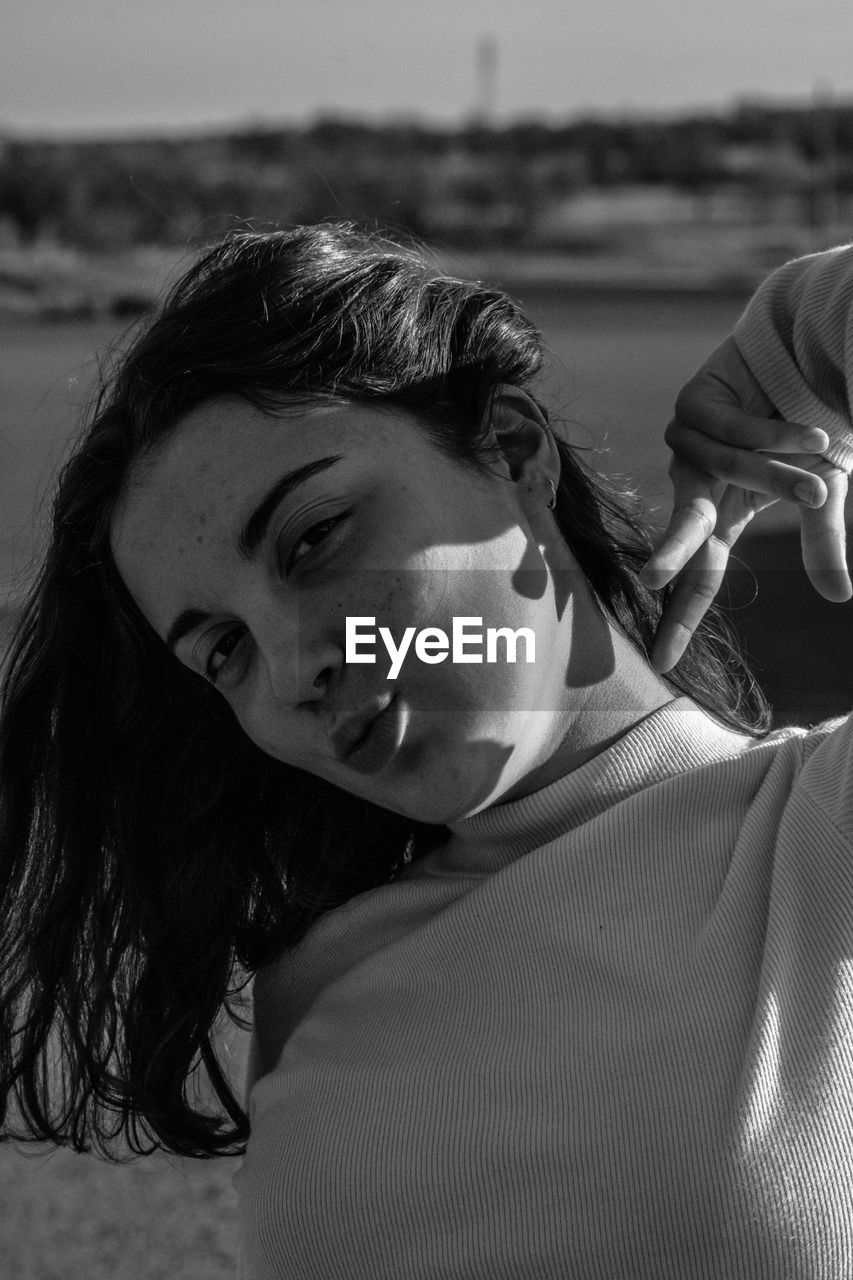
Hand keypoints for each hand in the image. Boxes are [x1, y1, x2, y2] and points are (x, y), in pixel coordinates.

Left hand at [640, 335, 850, 674]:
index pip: (701, 575)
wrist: (811, 362)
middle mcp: (697, 484)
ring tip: (827, 446)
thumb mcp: (826, 491)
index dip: (682, 617)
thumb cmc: (814, 433)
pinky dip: (778, 430)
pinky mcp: (691, 405)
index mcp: (722, 517)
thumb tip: (840, 599)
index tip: (661, 660)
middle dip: (673, 550)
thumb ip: (822, 541)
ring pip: (732, 467)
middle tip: (653, 577)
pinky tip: (808, 425)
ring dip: (784, 466)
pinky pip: (735, 428)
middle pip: (685, 526)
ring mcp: (689, 444)